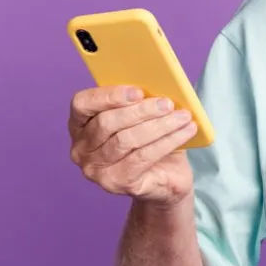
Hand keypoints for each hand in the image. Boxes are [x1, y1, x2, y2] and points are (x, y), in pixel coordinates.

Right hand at [67, 86, 198, 206]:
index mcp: (80, 125)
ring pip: (126, 140)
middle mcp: (81, 149)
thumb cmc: (151, 140)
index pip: (82, 104)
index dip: (108, 96)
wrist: (167, 177)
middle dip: (141, 110)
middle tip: (168, 103)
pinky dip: (168, 141)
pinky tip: (186, 131)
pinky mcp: (116, 183)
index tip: (137, 90)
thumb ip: (141, 100)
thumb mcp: (143, 117)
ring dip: (159, 125)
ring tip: (183, 116)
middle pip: (107, 123)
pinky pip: (143, 157)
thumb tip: (159, 83)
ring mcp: (96, 170)